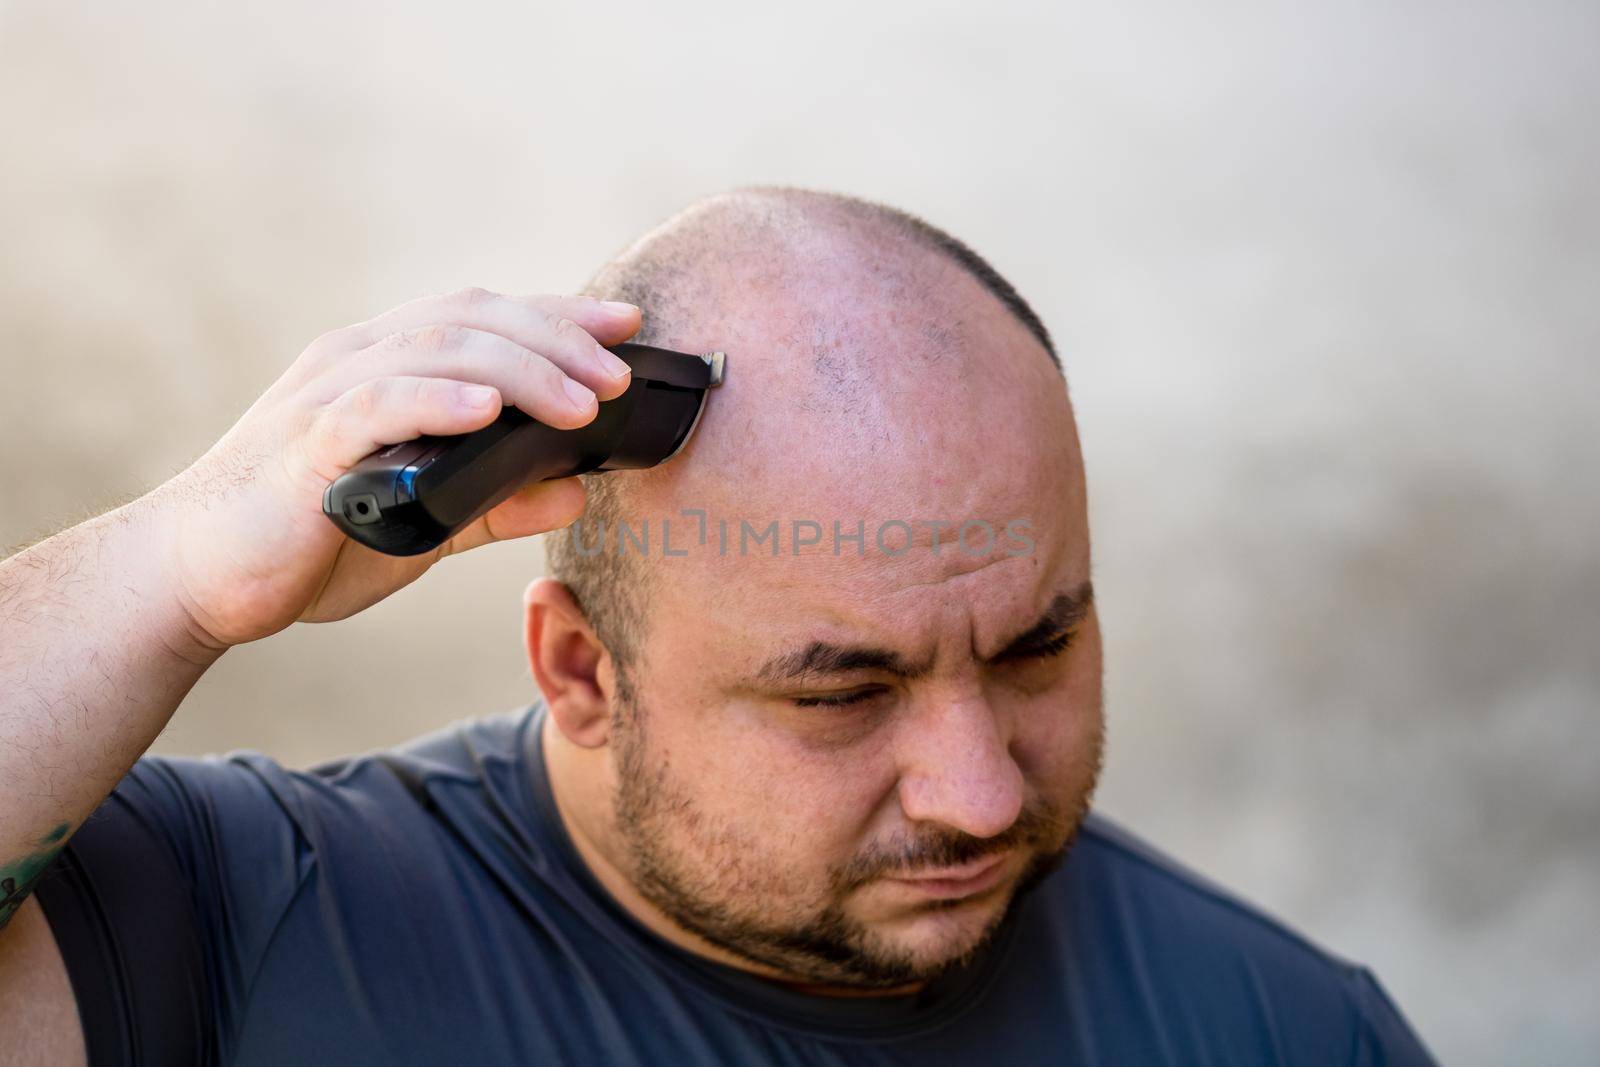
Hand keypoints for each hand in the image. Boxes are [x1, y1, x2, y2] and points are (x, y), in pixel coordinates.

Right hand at [150, 287, 638, 648]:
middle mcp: (359, 360)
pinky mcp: (305, 442)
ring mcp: (329, 393)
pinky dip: (438, 401)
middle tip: (619, 378)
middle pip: (473, 318)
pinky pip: (378, 404)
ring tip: (581, 401)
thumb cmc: (309, 542)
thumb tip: (576, 492)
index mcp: (388, 366)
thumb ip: (496, 505)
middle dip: (557, 339)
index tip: (627, 323)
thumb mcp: (426, 523)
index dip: (559, 314)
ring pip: (436, 349)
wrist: (200, 580)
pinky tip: (491, 412)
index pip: (485, 318)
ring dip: (520, 370)